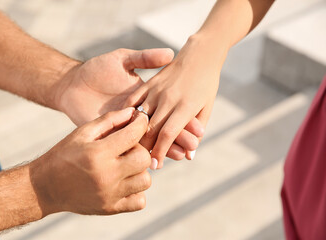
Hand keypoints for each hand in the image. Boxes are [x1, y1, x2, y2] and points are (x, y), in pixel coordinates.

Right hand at [29, 108, 151, 214]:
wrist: (45, 187)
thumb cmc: (64, 155)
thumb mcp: (82, 133)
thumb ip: (109, 120)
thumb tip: (133, 112)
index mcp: (98, 153)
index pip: (133, 135)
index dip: (141, 124)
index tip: (140, 121)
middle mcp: (106, 175)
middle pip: (144, 159)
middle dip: (140, 149)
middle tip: (128, 148)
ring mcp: (110, 195)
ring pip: (145, 181)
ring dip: (139, 171)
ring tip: (125, 166)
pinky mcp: (110, 209)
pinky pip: (140, 201)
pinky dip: (137, 191)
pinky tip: (124, 183)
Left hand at [55, 48, 203, 161]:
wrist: (72, 83)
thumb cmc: (96, 68)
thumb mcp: (122, 59)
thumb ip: (145, 58)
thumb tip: (170, 52)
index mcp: (145, 99)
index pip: (169, 111)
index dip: (184, 119)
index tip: (199, 126)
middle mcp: (138, 115)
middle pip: (164, 127)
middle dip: (180, 136)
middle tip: (194, 146)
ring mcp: (125, 126)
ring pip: (151, 139)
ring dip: (167, 148)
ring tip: (182, 156)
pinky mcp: (112, 134)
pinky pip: (130, 144)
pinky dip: (144, 151)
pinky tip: (156, 158)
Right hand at [124, 36, 226, 167]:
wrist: (200, 55)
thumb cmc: (207, 85)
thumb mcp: (207, 108)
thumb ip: (197, 132)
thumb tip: (189, 156)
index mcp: (185, 106)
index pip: (167, 134)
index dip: (160, 153)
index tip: (155, 166)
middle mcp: (169, 98)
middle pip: (150, 128)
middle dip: (146, 148)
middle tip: (143, 161)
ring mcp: (157, 89)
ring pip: (139, 116)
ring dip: (135, 134)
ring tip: (134, 147)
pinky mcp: (150, 82)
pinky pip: (134, 100)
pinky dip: (128, 113)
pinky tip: (126, 125)